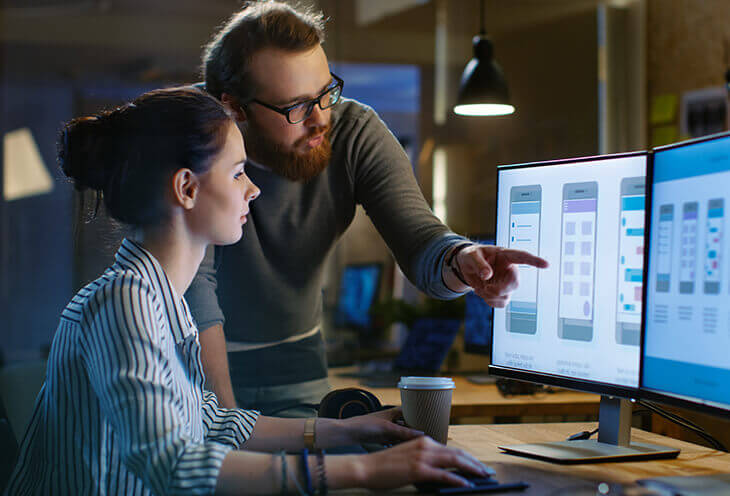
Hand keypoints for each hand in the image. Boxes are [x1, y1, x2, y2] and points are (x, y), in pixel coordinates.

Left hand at [342, 407, 422, 444]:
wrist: (348, 432)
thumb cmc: (366, 424)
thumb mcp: (388, 428)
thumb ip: (404, 432)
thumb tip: (422, 435)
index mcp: (395, 411)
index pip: (414, 411)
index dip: (423, 416)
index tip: (433, 422)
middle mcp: (394, 418)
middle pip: (410, 424)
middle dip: (418, 430)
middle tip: (430, 436)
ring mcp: (389, 428)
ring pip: (404, 433)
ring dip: (410, 438)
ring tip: (422, 445)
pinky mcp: (385, 437)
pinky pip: (397, 440)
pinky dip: (402, 444)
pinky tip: (408, 450)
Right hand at [358, 436, 491, 489]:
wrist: (367, 467)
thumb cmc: (386, 465)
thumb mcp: (408, 456)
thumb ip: (425, 459)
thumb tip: (442, 470)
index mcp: (424, 441)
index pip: (452, 449)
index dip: (468, 458)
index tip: (478, 465)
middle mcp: (425, 445)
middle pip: (457, 453)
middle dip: (474, 463)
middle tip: (486, 471)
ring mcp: (422, 457)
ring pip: (454, 461)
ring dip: (471, 469)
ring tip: (482, 476)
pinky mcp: (418, 470)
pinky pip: (443, 475)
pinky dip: (457, 480)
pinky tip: (466, 485)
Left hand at [456, 245, 547, 307]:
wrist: (465, 266)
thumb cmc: (471, 255)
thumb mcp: (471, 255)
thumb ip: (479, 264)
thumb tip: (487, 275)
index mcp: (504, 256)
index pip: (522, 257)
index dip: (534, 261)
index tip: (546, 264)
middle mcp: (509, 269)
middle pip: (514, 283)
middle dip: (500, 289)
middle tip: (485, 287)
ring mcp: (506, 282)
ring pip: (506, 296)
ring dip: (490, 295)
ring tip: (480, 286)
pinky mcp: (502, 292)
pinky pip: (501, 303)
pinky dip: (490, 301)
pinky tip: (482, 292)